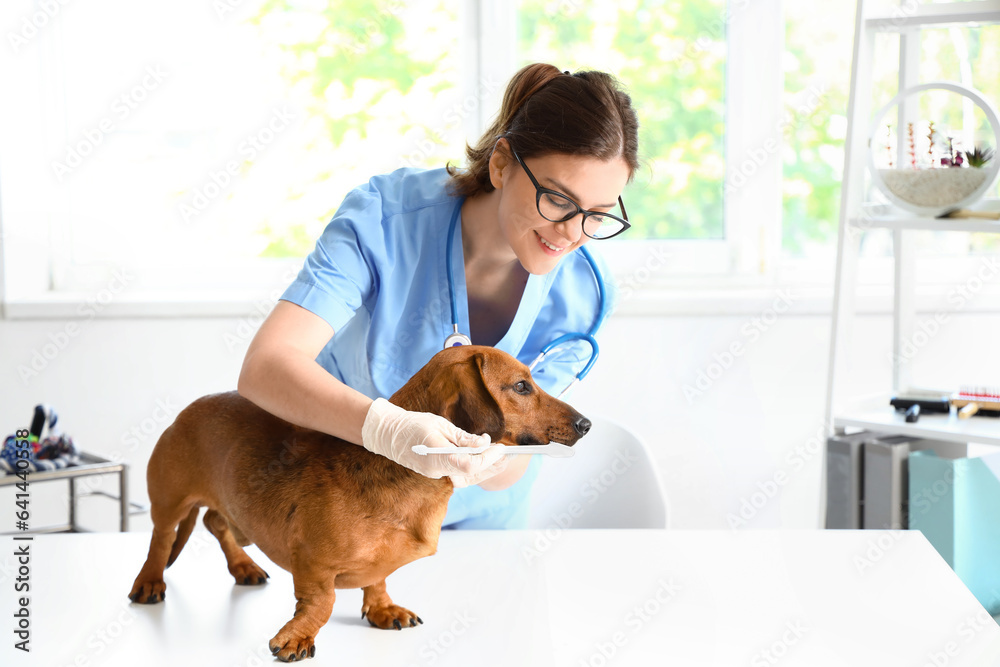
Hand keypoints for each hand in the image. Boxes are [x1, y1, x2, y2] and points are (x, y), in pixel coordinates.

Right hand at [361, 398, 507, 486]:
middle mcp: (436, 470)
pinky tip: (484, 461)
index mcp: (436, 455)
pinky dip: (473, 470)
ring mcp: (434, 474)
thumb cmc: (413, 424)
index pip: (469, 465)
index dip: (488, 458)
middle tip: (508, 455)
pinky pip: (458, 475)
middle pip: (471, 475)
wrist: (388, 434)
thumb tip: (484, 443)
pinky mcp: (434, 473)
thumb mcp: (440, 424)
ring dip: (485, 470)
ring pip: (466, 478)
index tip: (501, 448)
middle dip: (492, 466)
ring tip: (501, 459)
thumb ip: (463, 438)